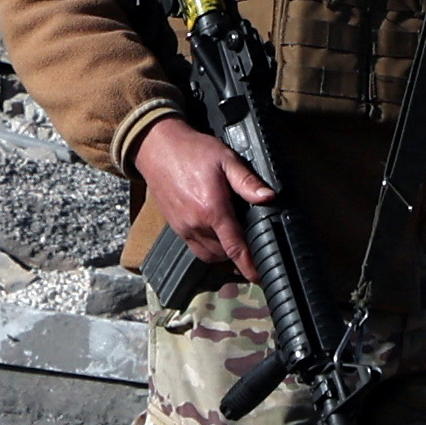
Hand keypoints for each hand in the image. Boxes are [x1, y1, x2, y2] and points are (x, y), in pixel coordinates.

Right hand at [130, 113, 266, 285]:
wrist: (157, 148)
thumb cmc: (191, 151)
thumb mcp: (225, 160)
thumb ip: (247, 182)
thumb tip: (268, 197)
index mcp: (212, 210)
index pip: (234, 247)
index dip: (248, 265)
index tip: (258, 276)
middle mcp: (196, 224)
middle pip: (223, 253)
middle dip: (239, 253)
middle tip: (252, 243)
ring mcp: (183, 228)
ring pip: (208, 254)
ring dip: (223, 252)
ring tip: (235, 240)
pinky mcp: (175, 227)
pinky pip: (195, 248)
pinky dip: (209, 248)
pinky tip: (216, 233)